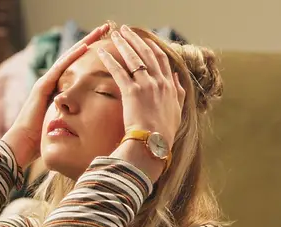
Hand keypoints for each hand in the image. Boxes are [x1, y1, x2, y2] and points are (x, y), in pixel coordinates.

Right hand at [1, 23, 109, 167]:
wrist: (23, 146)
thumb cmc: (40, 142)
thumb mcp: (62, 126)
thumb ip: (72, 119)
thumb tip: (92, 124)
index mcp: (57, 91)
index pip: (76, 68)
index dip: (90, 56)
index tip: (106, 45)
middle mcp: (51, 83)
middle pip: (73, 57)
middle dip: (90, 42)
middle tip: (106, 28)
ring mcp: (45, 83)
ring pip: (68, 57)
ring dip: (84, 43)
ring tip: (100, 31)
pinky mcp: (42, 87)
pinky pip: (60, 68)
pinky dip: (72, 56)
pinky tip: (85, 46)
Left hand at [98, 25, 185, 148]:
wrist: (154, 143)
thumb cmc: (164, 132)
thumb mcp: (177, 110)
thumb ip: (178, 91)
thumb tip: (177, 76)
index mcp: (170, 86)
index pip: (161, 59)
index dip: (152, 47)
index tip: (145, 39)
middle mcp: (160, 82)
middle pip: (147, 53)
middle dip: (136, 39)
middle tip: (126, 30)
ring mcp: (146, 85)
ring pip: (134, 58)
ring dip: (124, 43)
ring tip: (115, 34)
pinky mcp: (132, 92)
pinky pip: (119, 71)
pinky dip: (110, 59)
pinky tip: (102, 52)